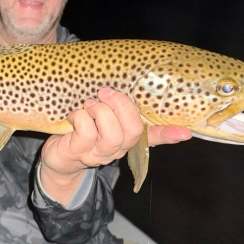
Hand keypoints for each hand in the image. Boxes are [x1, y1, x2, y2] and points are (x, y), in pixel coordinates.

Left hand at [39, 87, 190, 204]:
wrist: (58, 158)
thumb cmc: (82, 129)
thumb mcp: (100, 115)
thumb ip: (116, 106)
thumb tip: (130, 85)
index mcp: (126, 137)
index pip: (153, 137)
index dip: (169, 134)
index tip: (185, 132)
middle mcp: (117, 148)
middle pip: (132, 130)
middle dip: (120, 105)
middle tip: (104, 93)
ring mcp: (99, 154)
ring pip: (111, 134)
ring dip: (99, 112)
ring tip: (89, 105)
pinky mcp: (78, 153)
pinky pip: (86, 132)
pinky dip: (80, 117)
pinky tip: (74, 115)